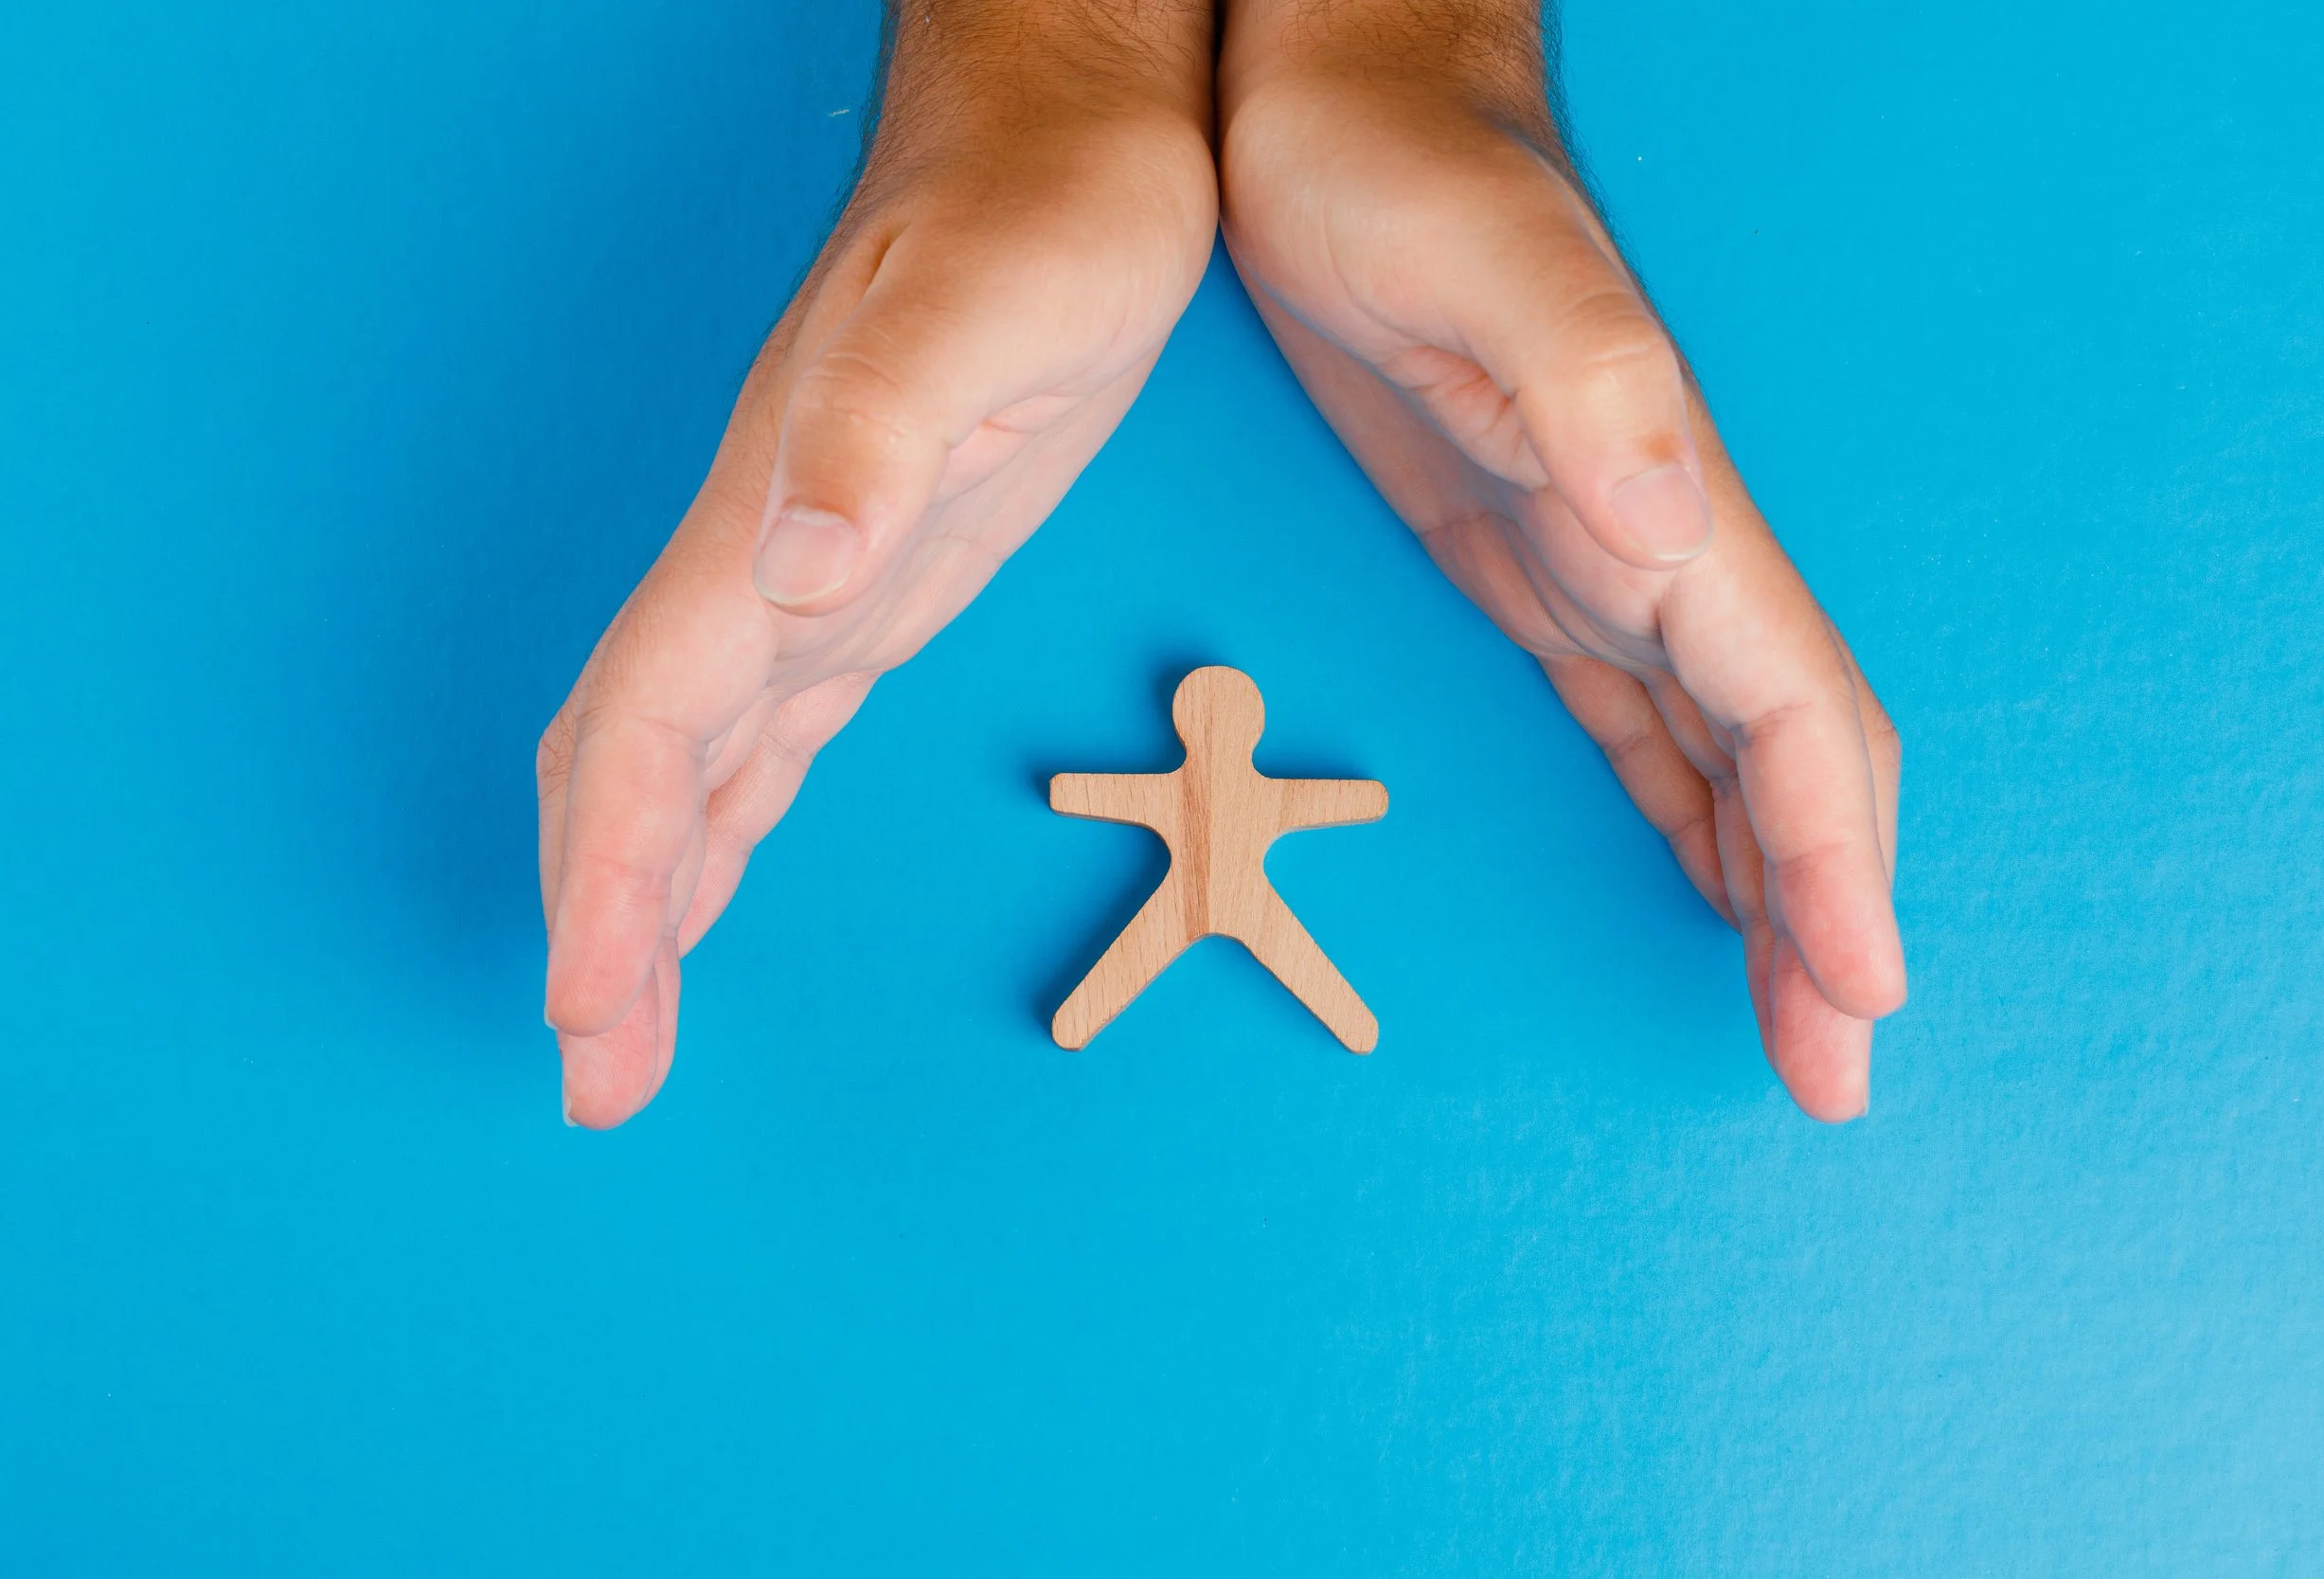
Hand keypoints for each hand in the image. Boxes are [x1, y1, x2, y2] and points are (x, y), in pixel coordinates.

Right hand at [538, 2, 1217, 1126]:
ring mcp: (813, 578)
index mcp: (768, 525)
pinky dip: (725, 828)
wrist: (1063, 137)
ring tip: (627, 1025)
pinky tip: (713, 883)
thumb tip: (795, 574)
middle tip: (601, 1075)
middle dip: (607, 923)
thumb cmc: (1034, 214)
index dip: (608, 873)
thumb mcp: (981, 315)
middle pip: (641, 772)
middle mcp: (768, 567)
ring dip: (653, 898)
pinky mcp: (875, 580)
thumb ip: (877, 438)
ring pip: (694, 768)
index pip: (650, 730)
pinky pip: (767, 734)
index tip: (587, 1007)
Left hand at [1218, 1, 1903, 1119]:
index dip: (1833, 859)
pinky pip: (1640, 722)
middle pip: (1783, 765)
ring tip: (1797, 1018)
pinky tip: (1702, 880)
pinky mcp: (1531, 563)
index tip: (1858, 992)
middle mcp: (1657, 552)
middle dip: (1823, 918)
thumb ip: (1587, 388)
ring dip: (1770, 891)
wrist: (1342, 101)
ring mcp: (1603, 562)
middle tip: (1832, 1075)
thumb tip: (1676, 537)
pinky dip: (1687, 816)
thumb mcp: (1477, 261)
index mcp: (1664, 508)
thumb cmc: (1394, 168)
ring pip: (1724, 760)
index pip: (1790, 716)